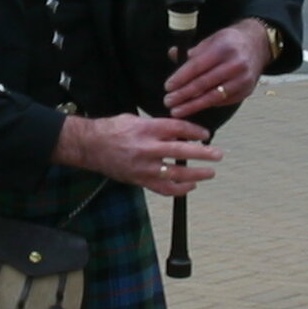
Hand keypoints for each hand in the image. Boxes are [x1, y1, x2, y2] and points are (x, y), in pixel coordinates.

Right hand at [60, 109, 218, 193]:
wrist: (89, 146)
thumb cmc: (111, 129)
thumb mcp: (135, 119)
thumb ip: (157, 126)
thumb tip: (179, 131)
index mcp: (146, 129)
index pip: (178, 129)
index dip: (195, 131)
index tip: (206, 134)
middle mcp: (147, 148)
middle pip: (181, 151)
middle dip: (203, 153)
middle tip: (218, 154)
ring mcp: (144, 167)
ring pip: (176, 173)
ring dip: (196, 174)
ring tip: (210, 172)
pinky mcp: (140, 180)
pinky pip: (164, 189)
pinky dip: (179, 189)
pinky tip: (191, 186)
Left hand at [160, 17, 275, 119]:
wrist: (258, 45)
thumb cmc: (230, 42)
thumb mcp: (212, 39)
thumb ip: (193, 51)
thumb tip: (173, 55)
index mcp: (223, 48)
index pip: (197, 66)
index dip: (181, 78)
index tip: (168, 87)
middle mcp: (235, 64)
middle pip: (204, 83)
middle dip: (183, 95)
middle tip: (168, 102)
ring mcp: (243, 79)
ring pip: (213, 96)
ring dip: (193, 105)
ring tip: (177, 110)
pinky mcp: (246, 91)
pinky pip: (223, 101)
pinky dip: (207, 105)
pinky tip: (194, 108)